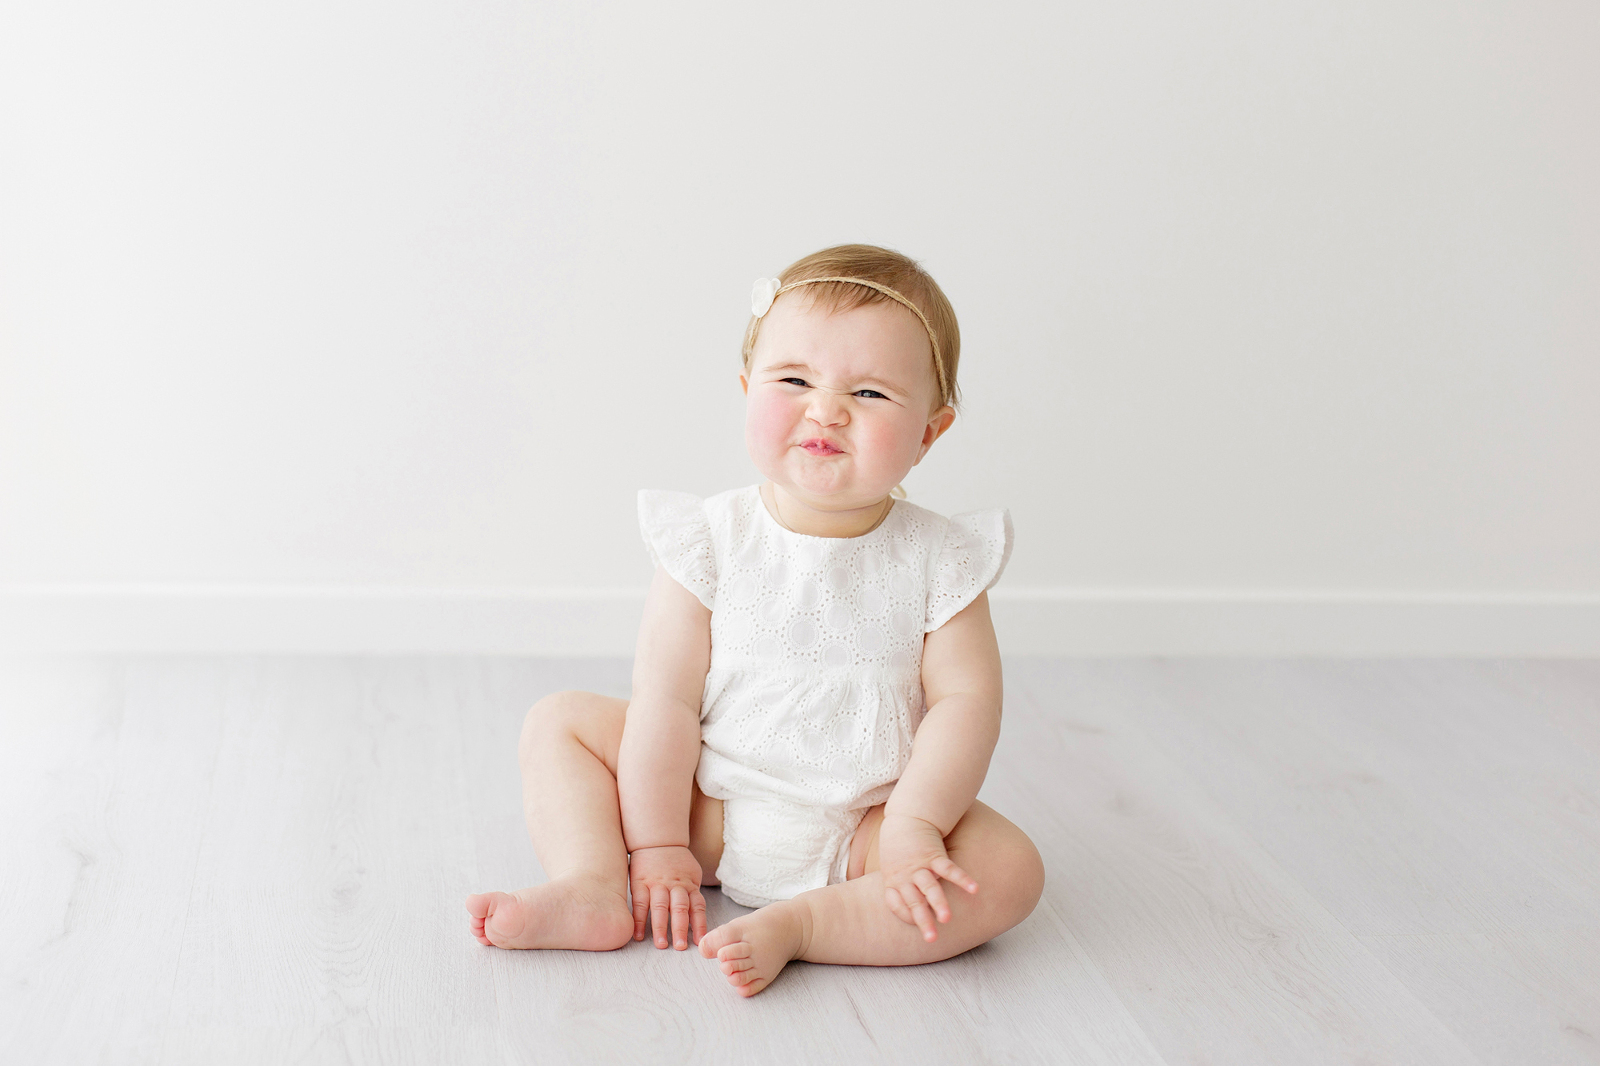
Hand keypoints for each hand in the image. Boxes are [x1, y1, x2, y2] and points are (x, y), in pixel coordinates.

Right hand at [627, 845, 707, 949]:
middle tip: (680, 947)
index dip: (699, 924)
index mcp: (689, 884)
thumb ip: (694, 893)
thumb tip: (699, 916)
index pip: (697, 906)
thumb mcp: (692, 872)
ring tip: (662, 945)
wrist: (657, 840)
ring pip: (659, 907)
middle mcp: (674, 885)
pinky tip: (637, 935)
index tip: (700, 942)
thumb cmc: (676, 861)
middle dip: (680, 929)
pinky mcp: (640, 883)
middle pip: (679, 908)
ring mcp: (656, 884)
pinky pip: (639, 903)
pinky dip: (638, 920)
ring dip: (660, 927)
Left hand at [876, 813, 978, 941]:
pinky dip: (962, 879)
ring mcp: (920, 866)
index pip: (897, 906)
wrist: (906, 817)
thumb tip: (911, 906)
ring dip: (939, 903)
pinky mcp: (934, 855)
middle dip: (923, 921)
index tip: (916, 926)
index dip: (905, 916)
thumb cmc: (900, 846)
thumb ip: (901, 886)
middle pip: (914, 902)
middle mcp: (906, 877)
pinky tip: (975, 889)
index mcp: (894, 882)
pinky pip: (949, 869)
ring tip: (947, 919)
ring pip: (930, 887)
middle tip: (931, 939)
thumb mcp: (892, 867)